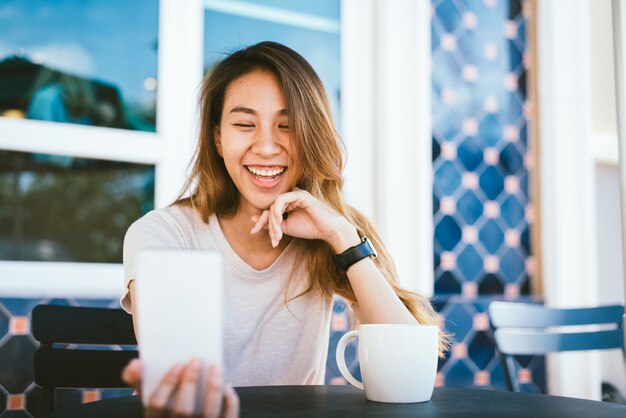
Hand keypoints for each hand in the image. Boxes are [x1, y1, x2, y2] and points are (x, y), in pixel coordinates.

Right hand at [122, 358, 238, 417]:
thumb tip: (134, 364)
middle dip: (191, 383)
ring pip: (208, 414)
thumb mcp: (150, 398)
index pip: (157, 404)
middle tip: (196, 360)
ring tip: (216, 366)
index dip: (167, 384)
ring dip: (213, 388)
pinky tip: (228, 387)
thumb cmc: (167, 408)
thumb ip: (140, 381)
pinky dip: (230, 402)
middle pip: (182, 410)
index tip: (177, 364)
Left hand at [250, 188, 359, 251]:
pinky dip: (277, 213)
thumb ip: (271, 224)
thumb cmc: (310, 228)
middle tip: (268, 237)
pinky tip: (279, 224)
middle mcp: (291, 197)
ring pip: (274, 205)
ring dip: (273, 221)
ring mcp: (295, 195)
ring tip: (278, 235)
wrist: (328, 230)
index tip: (253, 232)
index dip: (260, 221)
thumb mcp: (286, 228)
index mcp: (288, 204)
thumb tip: (253, 220)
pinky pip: (281, 201)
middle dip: (264, 223)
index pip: (270, 210)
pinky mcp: (300, 195)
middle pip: (270, 207)